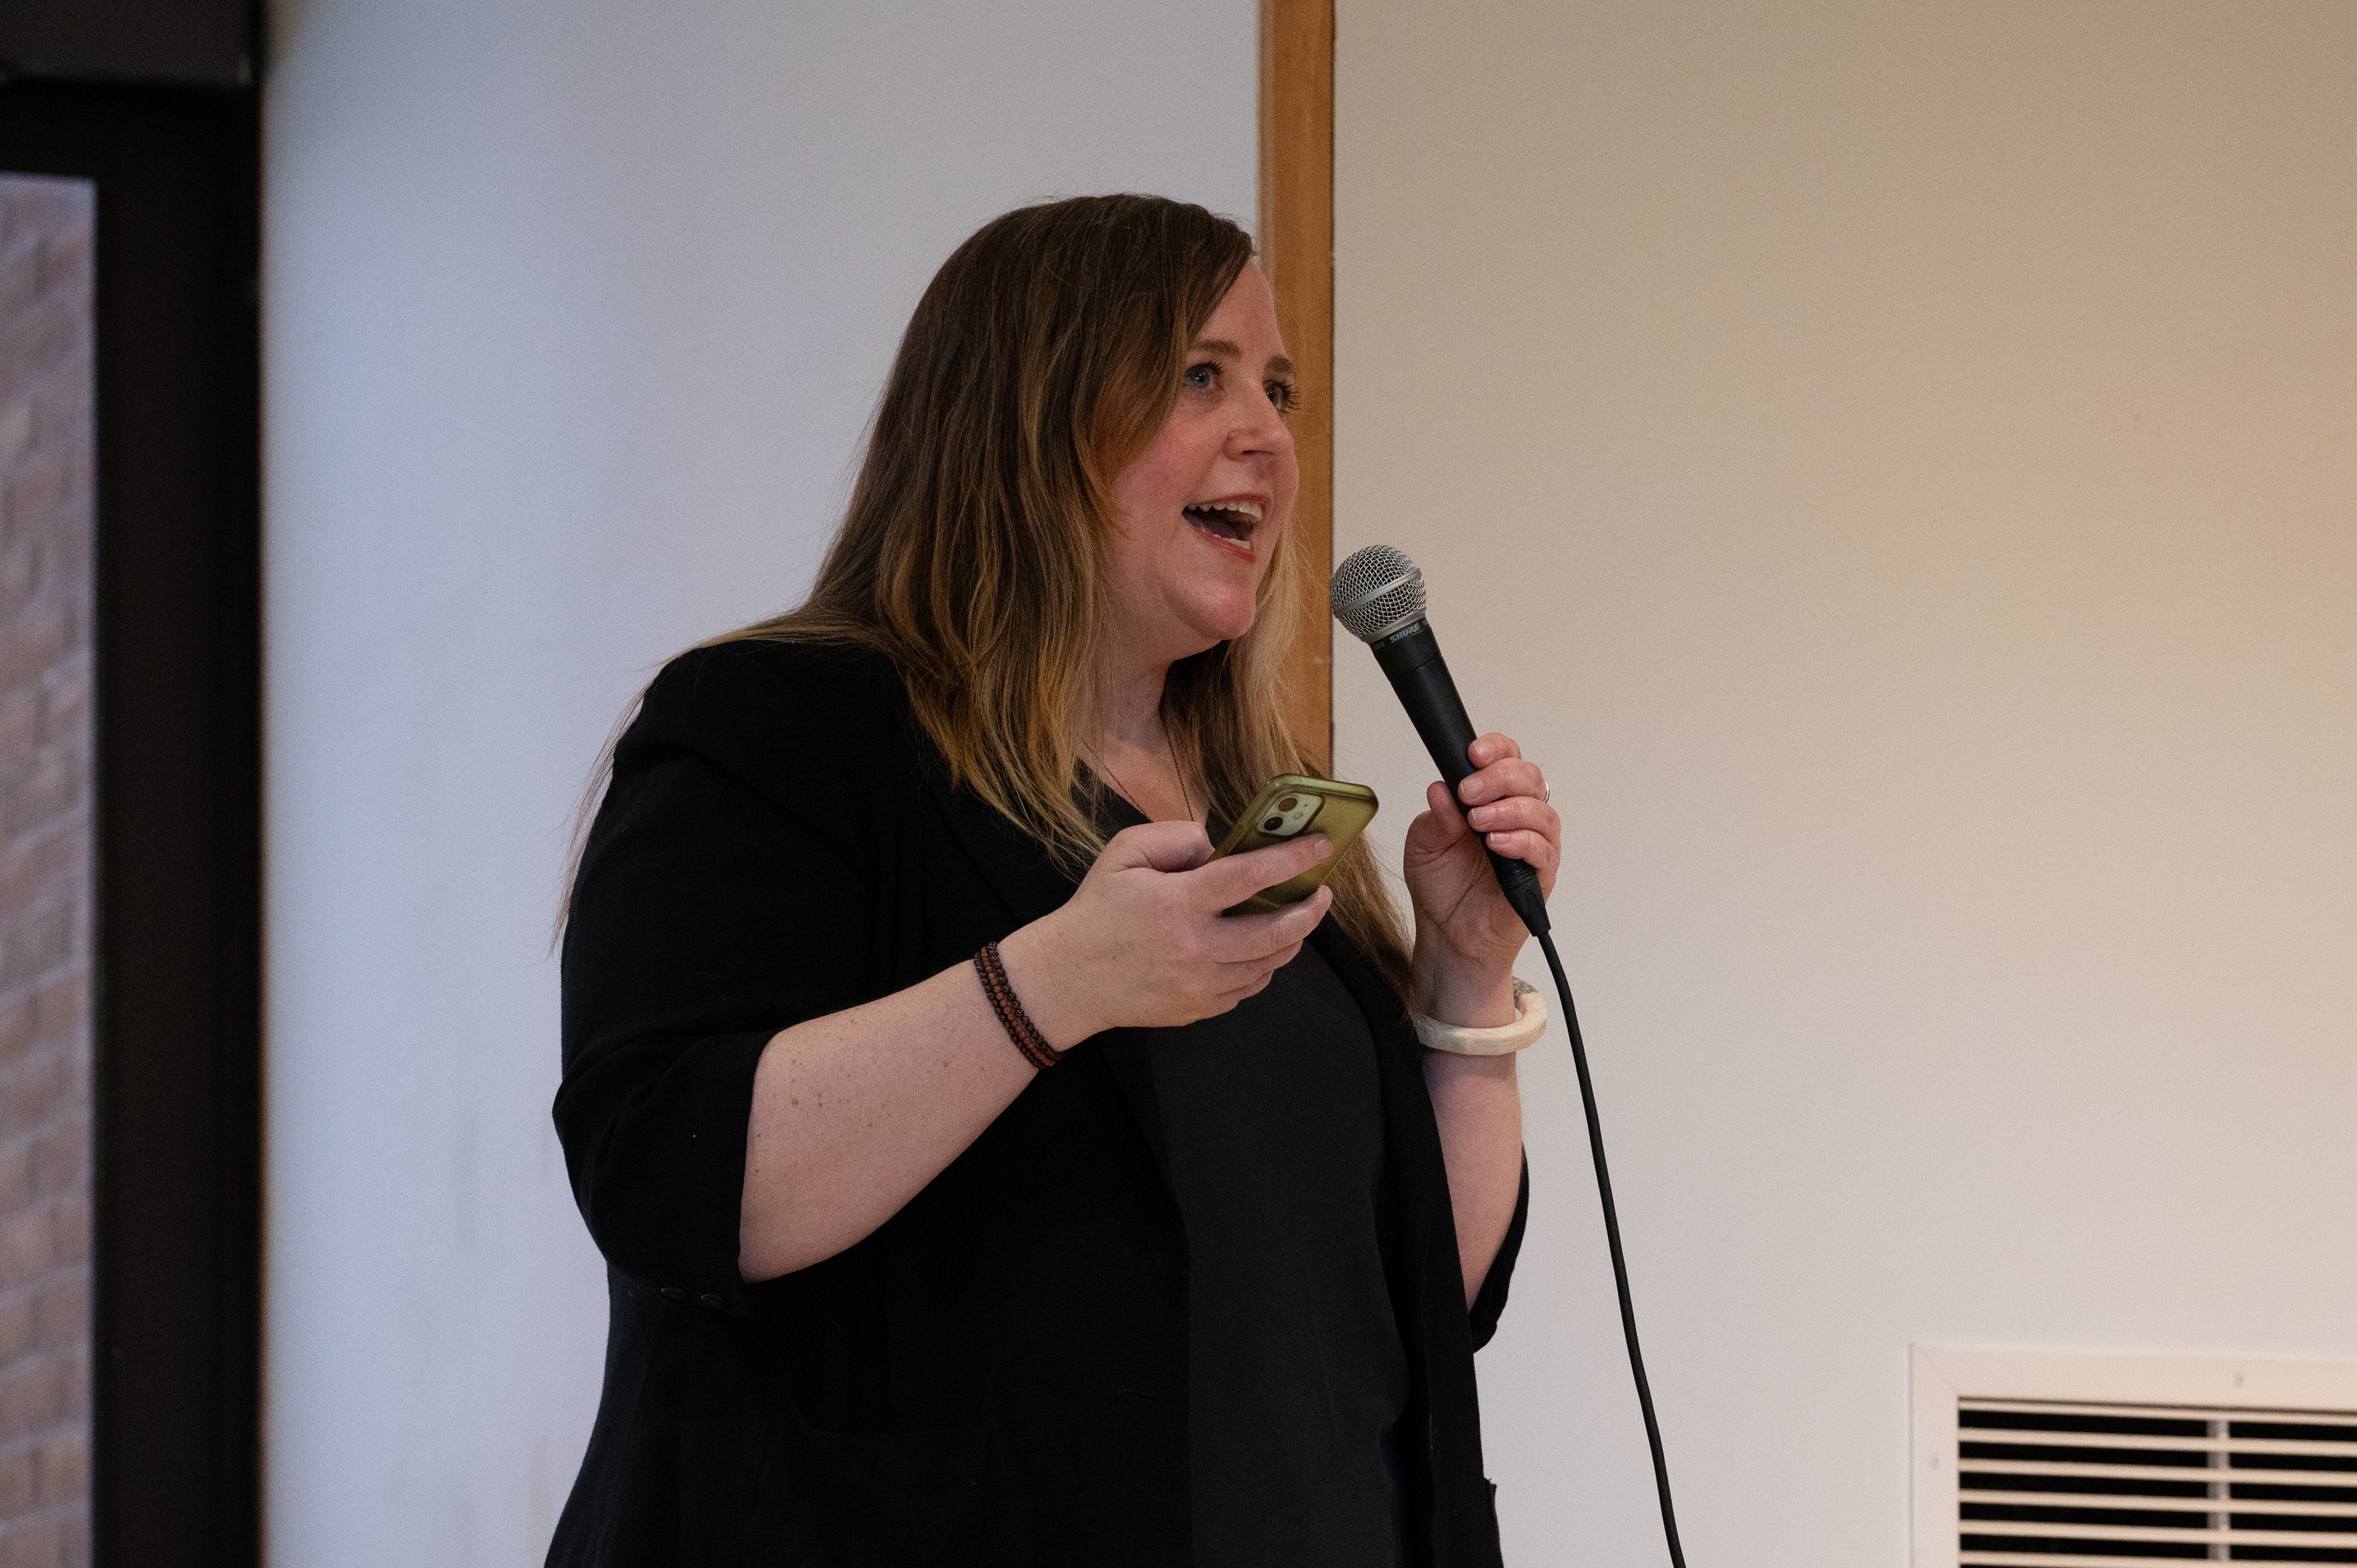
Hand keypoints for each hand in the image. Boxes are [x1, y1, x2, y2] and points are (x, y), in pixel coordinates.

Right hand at [1002, 822, 1335, 1043]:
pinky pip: (1248, 987)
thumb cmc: (1097, 911)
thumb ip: (1176, 838)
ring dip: (1292, 939)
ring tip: (1297, 917)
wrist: (1068, 978)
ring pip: (1269, 964)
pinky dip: (1262, 965)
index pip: (1249, 877)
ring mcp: (1199, 984)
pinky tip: (1261, 948)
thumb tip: (1221, 847)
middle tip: (1321, 892)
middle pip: (1276, 932)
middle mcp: (1194, 948)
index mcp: (1177, 903)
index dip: (1291, 859)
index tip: (1320, 846)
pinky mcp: (1198, 1008)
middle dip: (1310, 909)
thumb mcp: (1125, 853)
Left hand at [1402, 733, 1560, 1006]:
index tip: (1473, 754)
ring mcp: (1533, 844)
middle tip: (1469, 791)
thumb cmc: (1441, 885)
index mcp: (1492, 798)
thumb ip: (1436, 816)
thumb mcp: (1424, 844)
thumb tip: (1440, 788)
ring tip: (1477, 822)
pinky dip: (1521, 841)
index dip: (1496, 749)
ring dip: (1509, 809)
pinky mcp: (1540, 874)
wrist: (1447, 933)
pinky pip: (1543, 850)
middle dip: (1498, 777)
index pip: (1507, 758)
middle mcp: (1518, 815)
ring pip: (1541, 811)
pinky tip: (1495, 843)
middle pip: (1529, 777)